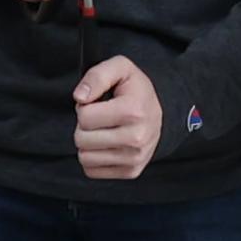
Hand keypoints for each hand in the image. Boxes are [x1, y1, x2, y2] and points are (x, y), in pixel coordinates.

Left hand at [73, 55, 163, 181]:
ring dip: (88, 143)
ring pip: (84, 158)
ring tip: (104, 130)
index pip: (84, 116)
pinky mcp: (130, 172)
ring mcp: (134, 158)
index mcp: (133, 111)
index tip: (98, 103)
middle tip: (101, 117)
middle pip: (81, 139)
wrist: (160, 113)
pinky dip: (94, 157)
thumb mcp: (119, 69)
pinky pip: (91, 170)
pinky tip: (106, 145)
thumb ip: (97, 76)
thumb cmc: (135, 90)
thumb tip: (79, 97)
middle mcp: (136, 139)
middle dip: (84, 126)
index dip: (85, 106)